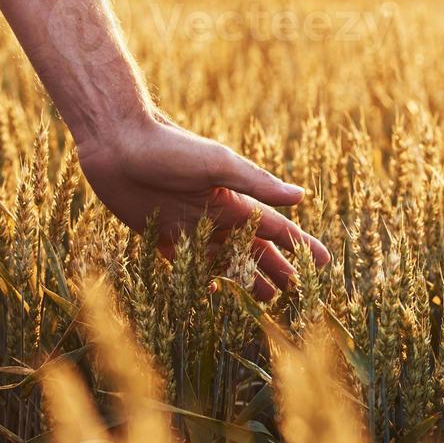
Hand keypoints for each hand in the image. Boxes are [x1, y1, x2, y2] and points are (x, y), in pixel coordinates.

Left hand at [77, 114, 330, 298]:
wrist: (118, 143)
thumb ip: (257, 183)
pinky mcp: (161, 236)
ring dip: (245, 278)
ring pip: (224, 260)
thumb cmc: (170, 148)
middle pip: (253, 249)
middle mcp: (215, 216)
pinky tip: (214, 291)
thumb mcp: (217, 165)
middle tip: (297, 292)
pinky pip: (188, 264)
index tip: (325, 263)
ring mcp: (189, 227)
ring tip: (266, 299)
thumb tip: (301, 196)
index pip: (276, 229)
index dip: (300, 246)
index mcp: (234, 200)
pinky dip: (203, 278)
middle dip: (277, 268)